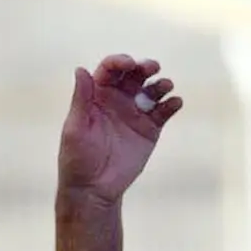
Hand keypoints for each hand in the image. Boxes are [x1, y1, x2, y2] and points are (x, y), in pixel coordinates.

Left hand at [57, 55, 181, 204]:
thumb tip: (81, 69)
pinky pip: (163, 112)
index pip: (110, 70)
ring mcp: (135, 114)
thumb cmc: (77, 158)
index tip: (130, 64)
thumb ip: (81, 99)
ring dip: (160, 84)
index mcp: (97, 95)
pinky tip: (175, 102)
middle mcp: (118, 99)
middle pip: (134, 75)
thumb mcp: (75, 128)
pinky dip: (171, 104)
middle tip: (152, 67)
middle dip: (144, 67)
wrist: (94, 188)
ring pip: (151, 91)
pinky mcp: (149, 130)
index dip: (120, 62)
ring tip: (166, 86)